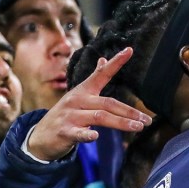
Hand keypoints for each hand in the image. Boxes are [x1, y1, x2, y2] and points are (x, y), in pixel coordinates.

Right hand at [27, 47, 151, 160]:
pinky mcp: (64, 132)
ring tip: (138, 127)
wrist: (40, 136)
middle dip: (129, 111)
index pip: (102, 73)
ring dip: (120, 122)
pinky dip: (87, 135)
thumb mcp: (79, 94)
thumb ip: (93, 78)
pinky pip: (78, 133)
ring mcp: (70, 116)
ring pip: (99, 117)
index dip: (115, 62)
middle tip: (147, 120)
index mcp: (84, 90)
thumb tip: (103, 59)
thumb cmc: (66, 114)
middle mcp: (77, 100)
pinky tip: (96, 137)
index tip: (129, 50)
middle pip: (107, 103)